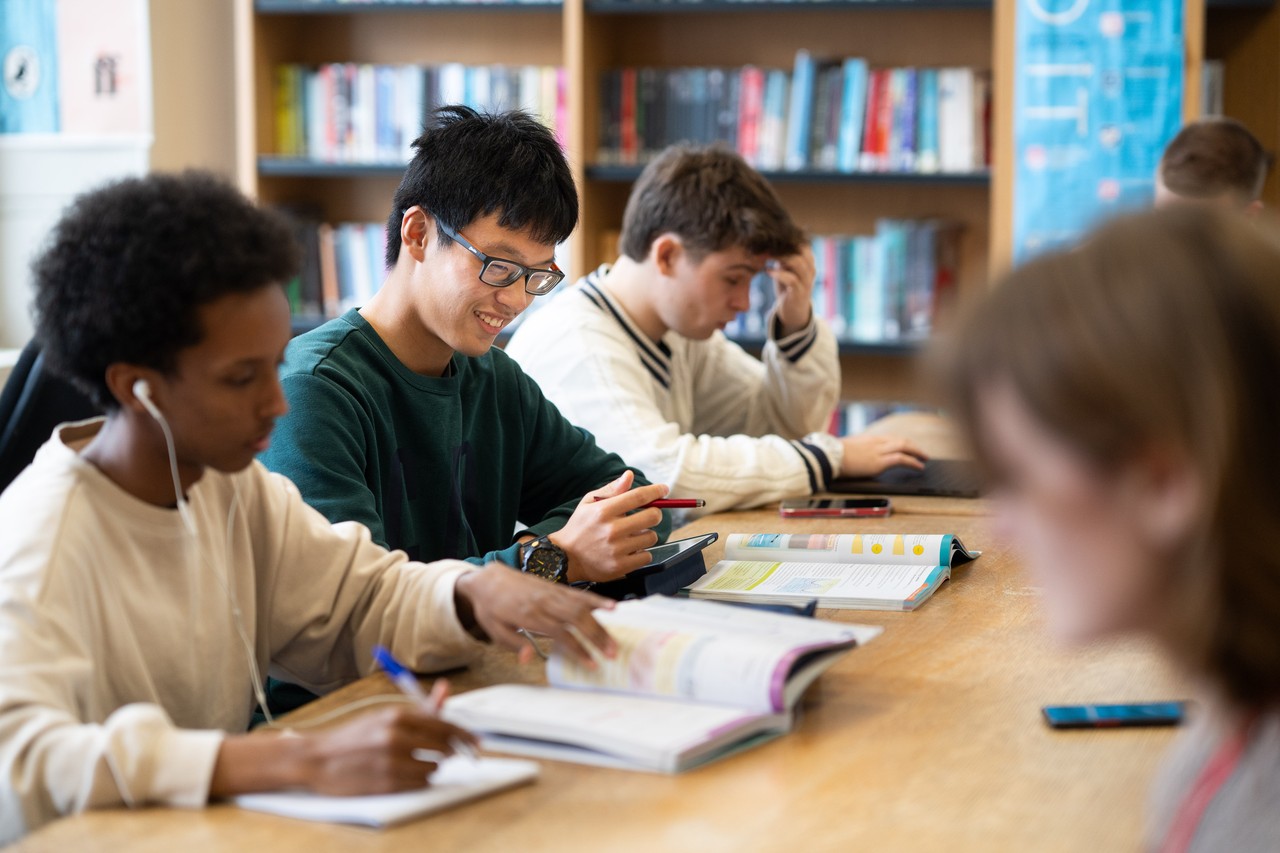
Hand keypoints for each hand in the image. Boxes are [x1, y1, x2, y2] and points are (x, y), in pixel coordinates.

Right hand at [299, 705, 475, 795]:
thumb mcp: (385, 715)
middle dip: (447, 751)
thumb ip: (420, 707)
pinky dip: (417, 780)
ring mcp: (391, 762)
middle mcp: (396, 738)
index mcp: (398, 716)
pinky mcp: (386, 784)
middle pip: (444, 748)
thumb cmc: (354, 736)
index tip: (476, 741)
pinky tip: (404, 773)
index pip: (445, 726)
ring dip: (430, 766)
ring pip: (433, 768)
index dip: (465, 735)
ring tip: (412, 761)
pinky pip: (419, 784)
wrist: (318, 758)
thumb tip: (445, 689)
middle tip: (444, 752)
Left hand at [454, 564, 617, 665]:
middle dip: (597, 636)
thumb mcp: (494, 630)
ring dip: (600, 623)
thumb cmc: (492, 608)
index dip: (578, 649)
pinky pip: (579, 594)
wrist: (490, 579)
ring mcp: (552, 592)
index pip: (560, 633)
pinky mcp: (556, 587)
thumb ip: (513, 644)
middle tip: (613, 653)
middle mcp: (544, 602)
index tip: (592, 663)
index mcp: (529, 615)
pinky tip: (612, 607)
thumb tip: (528, 659)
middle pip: (576, 618)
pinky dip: (596, 600)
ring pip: (581, 606)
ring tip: (615, 639)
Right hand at [548, 470, 667, 583]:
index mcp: (604, 511)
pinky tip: (629, 550)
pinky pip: (646, 556)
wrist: (565, 557)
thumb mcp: (589, 503)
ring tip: (632, 536)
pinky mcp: (620, 567)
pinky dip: (642, 553)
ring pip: (651, 537)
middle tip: (649, 515)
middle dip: (655, 513)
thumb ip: (611, 490)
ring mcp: (617, 550)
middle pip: (652, 516)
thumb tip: (629, 475)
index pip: (638, 496)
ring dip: (646, 534)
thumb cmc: (580, 527)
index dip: (656, 491)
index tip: (664, 489)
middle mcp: (611, 530)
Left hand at [767, 244, 816, 336]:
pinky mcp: (800, 292)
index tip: (772, 236)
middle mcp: (811, 269)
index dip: (788, 238)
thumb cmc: (788, 287)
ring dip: (780, 257)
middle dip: (783, 246)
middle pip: (801, 250)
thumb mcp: (785, 269)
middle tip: (767, 244)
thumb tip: (769, 243)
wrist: (793, 310)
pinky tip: (767, 271)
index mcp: (809, 261)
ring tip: (766, 255)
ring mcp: (807, 281)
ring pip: (797, 262)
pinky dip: (778, 273)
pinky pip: (791, 279)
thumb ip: (782, 257)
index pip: (803, 243)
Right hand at [839, 434, 928, 477]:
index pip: (890, 439)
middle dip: (913, 446)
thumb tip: (856, 459)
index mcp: (868, 440)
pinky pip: (902, 459)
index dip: (902, 443)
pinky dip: (913, 462)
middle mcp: (876, 443)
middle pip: (901, 440)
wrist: (828, 457)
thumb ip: (856, 453)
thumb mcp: (846, 451)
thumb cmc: (832, 455)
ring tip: (924, 459)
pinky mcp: (879, 462)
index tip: (907, 447)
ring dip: (917, 452)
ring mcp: (878, 451)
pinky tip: (919, 467)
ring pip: (904, 446)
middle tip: (922, 453)